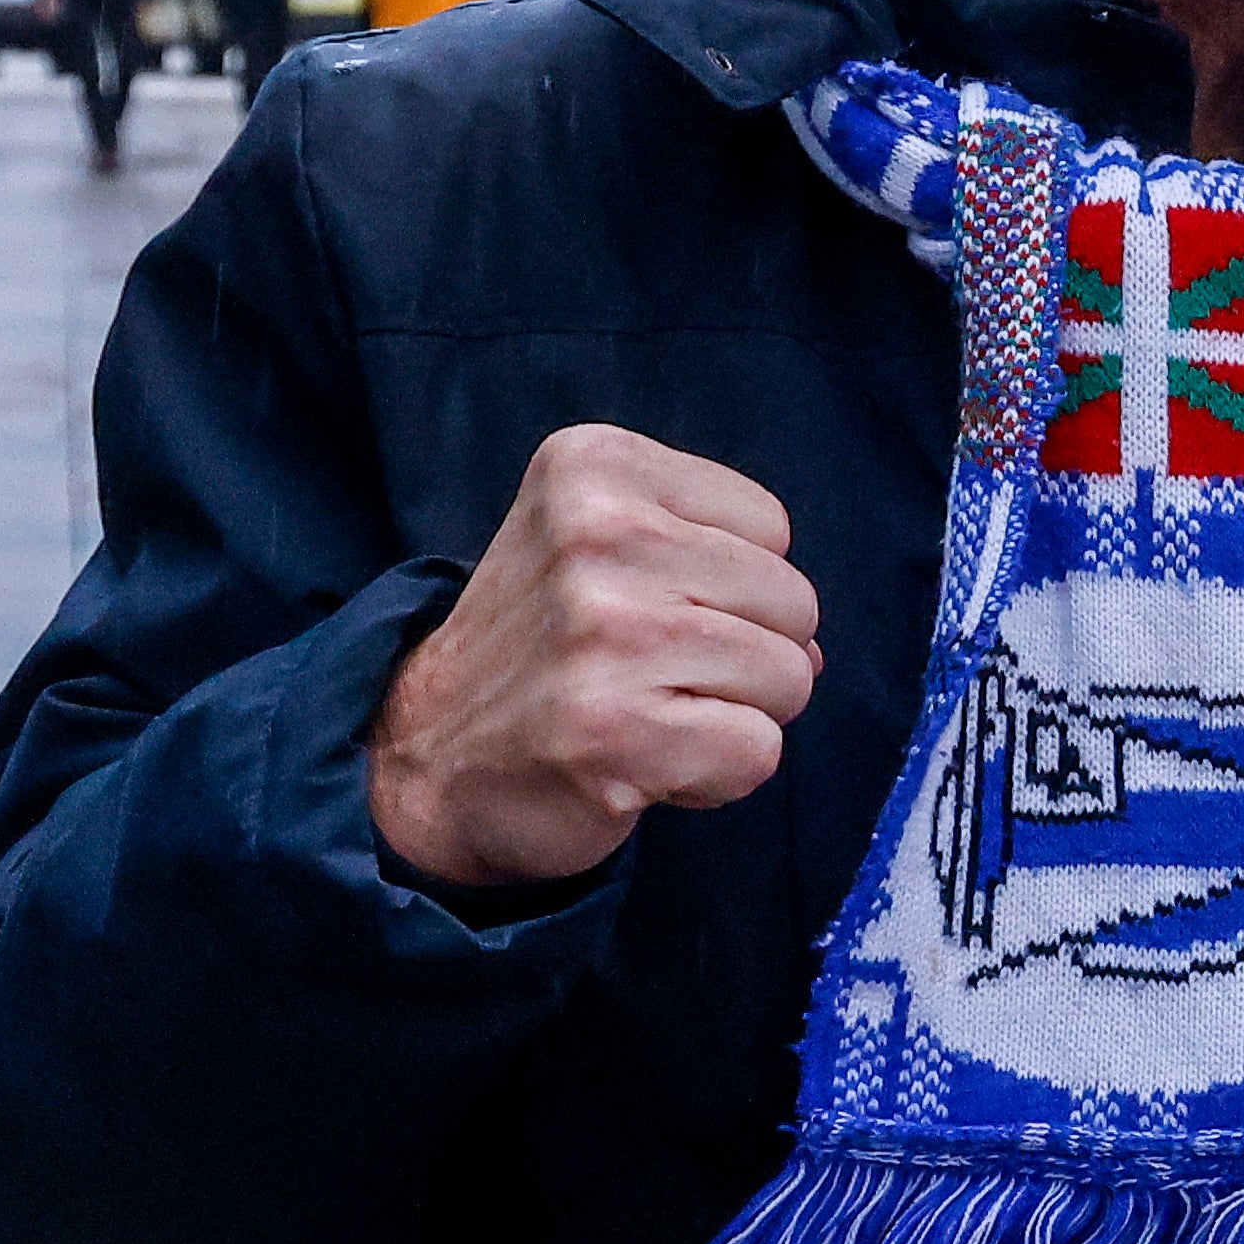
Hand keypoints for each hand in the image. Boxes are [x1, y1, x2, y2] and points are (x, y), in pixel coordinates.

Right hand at [366, 425, 822, 895]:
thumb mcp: (600, 546)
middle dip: (748, 656)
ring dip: (735, 718)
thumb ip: (716, 560)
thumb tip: (816, 650)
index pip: (771, 527)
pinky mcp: (614, 729)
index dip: (732, 588)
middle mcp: (596, 533)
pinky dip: (717, 777)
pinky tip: (644, 764)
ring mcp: (603, 631)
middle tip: (651, 676)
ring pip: (789, 678)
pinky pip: (758, 752)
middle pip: (793, 601)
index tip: (647, 611)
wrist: (427, 754)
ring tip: (647, 715)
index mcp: (594, 465)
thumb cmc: (542, 649)